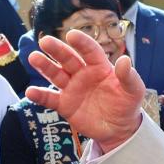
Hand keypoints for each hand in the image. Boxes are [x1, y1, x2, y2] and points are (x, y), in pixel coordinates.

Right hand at [27, 30, 144, 149]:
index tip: (72, 35)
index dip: (81, 43)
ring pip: (56, 74)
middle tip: (45, 41)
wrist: (119, 128)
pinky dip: (40, 96)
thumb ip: (129, 76)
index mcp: (99, 66)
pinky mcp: (65, 105)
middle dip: (57, 50)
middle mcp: (83, 74)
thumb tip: (125, 60)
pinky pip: (50, 99)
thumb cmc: (127, 103)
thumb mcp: (133, 90)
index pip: (89, 51)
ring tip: (34, 57)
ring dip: (45, 66)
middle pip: (68, 59)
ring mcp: (72, 88)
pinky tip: (30, 92)